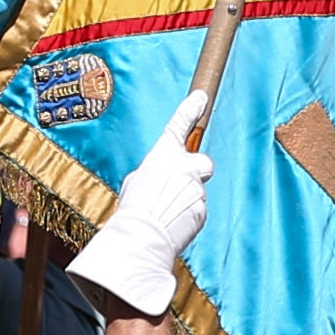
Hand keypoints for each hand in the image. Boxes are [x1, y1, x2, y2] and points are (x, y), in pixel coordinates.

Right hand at [76, 107, 213, 316]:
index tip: (201, 97)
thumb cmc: (132, 209)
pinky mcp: (202, 210)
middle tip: (181, 185)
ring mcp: (197, 189)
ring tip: (164, 215)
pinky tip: (171, 226)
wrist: (142, 237)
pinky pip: (196, 211)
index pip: (179, 124)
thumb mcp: (137, 181)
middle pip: (202, 163)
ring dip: (184, 201)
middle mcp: (185, 167)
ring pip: (196, 193)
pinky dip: (186, 217)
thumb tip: (165, 180)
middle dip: (196, 172)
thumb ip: (156, 173)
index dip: (190, 109)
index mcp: (163, 154)